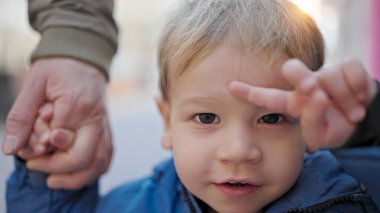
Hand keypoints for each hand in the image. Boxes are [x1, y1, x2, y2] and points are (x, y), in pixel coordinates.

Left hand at [3, 58, 112, 188]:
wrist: (84, 55)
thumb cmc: (57, 67)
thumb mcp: (33, 84)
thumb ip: (22, 117)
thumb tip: (12, 148)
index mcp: (77, 104)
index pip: (58, 141)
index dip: (39, 150)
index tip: (27, 151)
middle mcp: (95, 118)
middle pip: (82, 157)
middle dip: (55, 168)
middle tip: (36, 165)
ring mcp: (105, 124)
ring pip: (98, 163)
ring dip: (75, 178)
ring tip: (54, 180)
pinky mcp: (108, 128)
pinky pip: (107, 156)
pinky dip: (93, 170)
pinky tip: (77, 174)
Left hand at [229, 59, 376, 151]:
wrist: (357, 119)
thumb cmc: (329, 128)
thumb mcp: (319, 135)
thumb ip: (312, 123)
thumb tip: (317, 97)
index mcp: (292, 103)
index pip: (268, 97)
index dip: (250, 92)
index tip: (230, 88)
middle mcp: (304, 85)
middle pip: (292, 69)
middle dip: (301, 78)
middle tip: (313, 91)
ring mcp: (324, 74)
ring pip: (329, 75)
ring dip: (345, 99)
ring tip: (352, 114)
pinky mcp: (347, 66)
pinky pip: (351, 69)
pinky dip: (360, 87)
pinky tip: (360, 99)